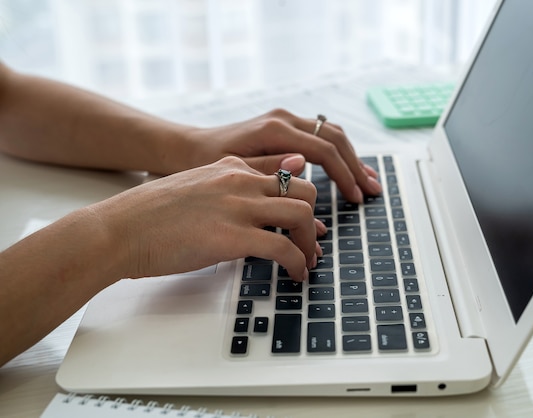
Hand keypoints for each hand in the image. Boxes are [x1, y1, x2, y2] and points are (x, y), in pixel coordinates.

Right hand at [93, 157, 319, 281]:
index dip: (299, 202)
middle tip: (307, 243)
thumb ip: (223, 192)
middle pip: (303, 189)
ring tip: (304, 262)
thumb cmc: (148, 216)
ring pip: (301, 214)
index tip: (304, 223)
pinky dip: (297, 264)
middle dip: (312, 219)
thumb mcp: (193, 189)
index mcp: (230, 166)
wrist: (118, 229)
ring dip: (309, 242)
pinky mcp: (233, 236)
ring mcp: (238, 206)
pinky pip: (284, 249)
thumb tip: (246, 212)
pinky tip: (294, 275)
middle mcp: (240, 180)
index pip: (282, 175)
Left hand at [179, 109, 381, 202]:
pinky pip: (320, 137)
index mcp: (273, 130)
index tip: (355, 198)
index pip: (323, 151)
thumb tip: (304, 167)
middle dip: (356, 166)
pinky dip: (338, 154)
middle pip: (334, 139)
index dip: (344, 175)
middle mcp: (283, 119)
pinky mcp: (284, 127)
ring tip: (369, 182)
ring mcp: (285, 120)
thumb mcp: (232, 170)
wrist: (187, 147)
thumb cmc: (204, 163)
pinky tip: (349, 170)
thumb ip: (268, 169)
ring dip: (352, 158)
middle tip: (372, 191)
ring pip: (331, 135)